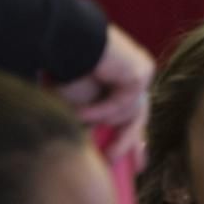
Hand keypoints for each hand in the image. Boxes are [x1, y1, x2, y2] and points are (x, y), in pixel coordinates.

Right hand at [56, 24, 153, 160]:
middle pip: (139, 116)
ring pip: (129, 113)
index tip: (136, 162)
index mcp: (123, 81)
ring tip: (76, 121)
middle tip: (136, 167)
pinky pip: (122, 102)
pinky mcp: (140, 73)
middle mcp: (136, 77)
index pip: (133, 113)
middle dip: (133, 143)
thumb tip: (98, 146)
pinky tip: (80, 112)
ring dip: (100, 120)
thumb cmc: (62, 67)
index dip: (134, 139)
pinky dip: (99, 110)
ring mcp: (141, 73)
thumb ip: (93, 121)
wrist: (63, 36)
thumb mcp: (79, 102)